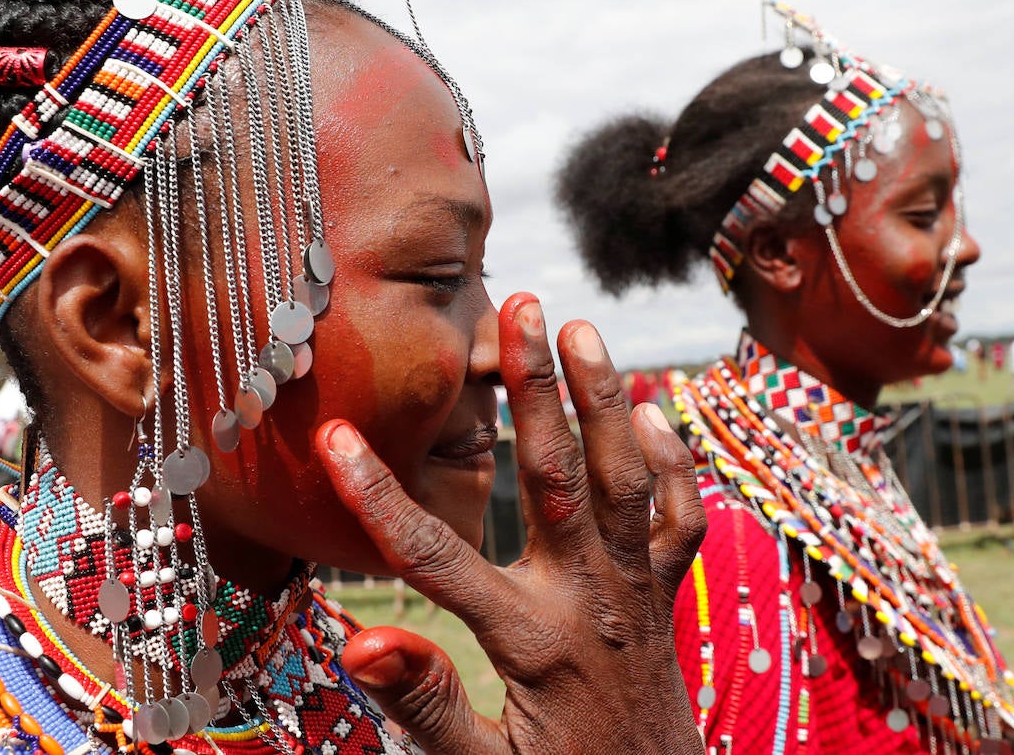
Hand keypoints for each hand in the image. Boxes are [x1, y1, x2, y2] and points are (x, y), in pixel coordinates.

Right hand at [317, 293, 706, 753]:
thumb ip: (425, 706)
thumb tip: (359, 643)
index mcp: (530, 641)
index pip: (437, 558)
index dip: (378, 496)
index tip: (333, 436)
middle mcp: (588, 601)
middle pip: (558, 480)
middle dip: (534, 388)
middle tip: (516, 308)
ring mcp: (635, 593)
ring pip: (625, 481)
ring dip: (606, 399)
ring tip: (582, 326)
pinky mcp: (664, 595)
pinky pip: (680, 519)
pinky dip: (673, 463)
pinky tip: (654, 411)